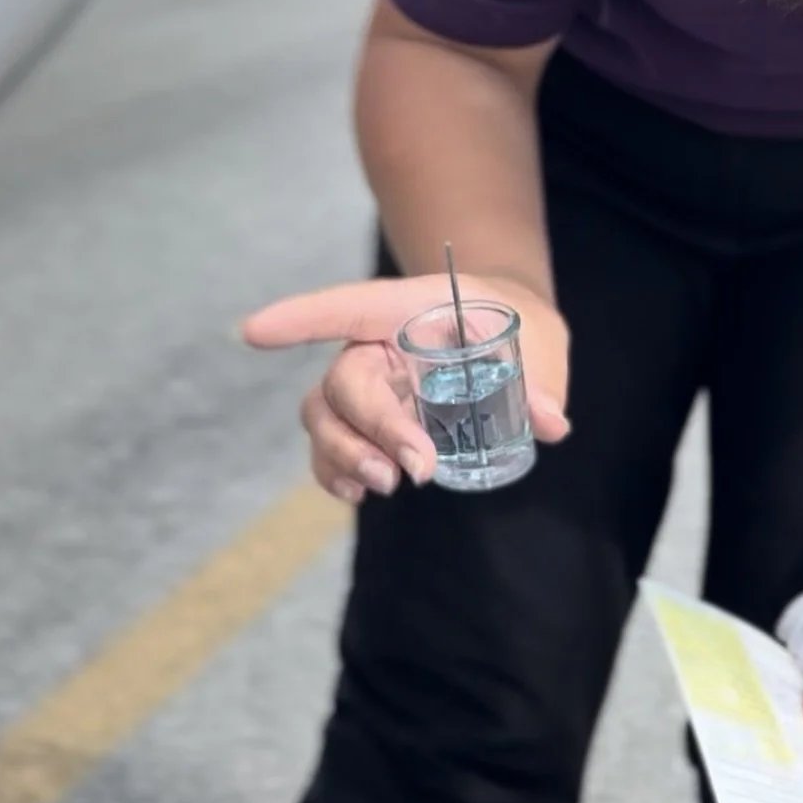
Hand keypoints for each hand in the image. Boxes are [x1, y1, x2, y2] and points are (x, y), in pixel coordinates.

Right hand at [242, 272, 569, 505]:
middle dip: (372, 426)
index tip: (251, 333)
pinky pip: (333, 447)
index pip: (344, 307)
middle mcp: (375, 346)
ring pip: (326, 416)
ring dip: (344, 454)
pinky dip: (336, 472)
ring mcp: (368, 387)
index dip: (298, 319)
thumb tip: (551, 422)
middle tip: (417, 469)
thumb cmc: (512, 324)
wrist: (505, 334)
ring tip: (385, 486)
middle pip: (346, 381)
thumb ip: (540, 376)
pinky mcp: (370, 425)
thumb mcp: (538, 338)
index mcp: (406, 310)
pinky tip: (358, 495)